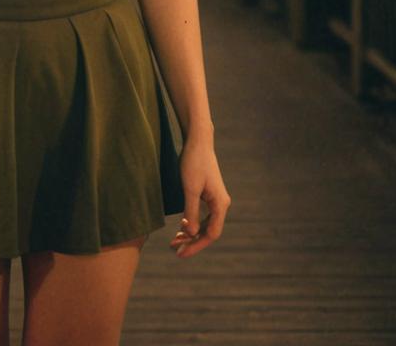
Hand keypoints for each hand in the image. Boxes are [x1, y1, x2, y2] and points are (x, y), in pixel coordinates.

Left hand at [169, 135, 229, 258]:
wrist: (198, 141)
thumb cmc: (193, 162)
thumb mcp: (190, 188)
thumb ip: (191, 212)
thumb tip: (191, 234)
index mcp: (220, 204)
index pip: (211, 234)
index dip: (196, 246)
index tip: (181, 254)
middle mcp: (221, 204)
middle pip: (208, 231)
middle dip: (192, 242)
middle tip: (174, 250)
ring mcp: (215, 199)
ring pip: (205, 223)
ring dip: (191, 233)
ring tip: (175, 240)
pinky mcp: (209, 194)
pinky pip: (203, 215)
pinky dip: (192, 222)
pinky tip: (181, 226)